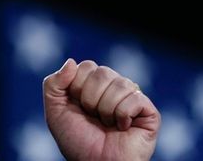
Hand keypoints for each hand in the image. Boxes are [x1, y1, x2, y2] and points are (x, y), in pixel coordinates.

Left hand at [43, 59, 159, 160]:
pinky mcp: (148, 112)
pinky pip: (135, 98)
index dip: (77, 87)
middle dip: (90, 98)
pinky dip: (123, 115)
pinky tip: (122, 127)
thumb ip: (54, 84)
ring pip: (120, 83)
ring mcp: (132, 98)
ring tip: (107, 124)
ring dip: (106, 109)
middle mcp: (113, 88)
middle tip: (92, 117)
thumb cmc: (77, 141)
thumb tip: (71, 61)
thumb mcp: (55, 111)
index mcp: (92, 85)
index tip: (77, 107)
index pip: (86, 67)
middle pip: (102, 72)